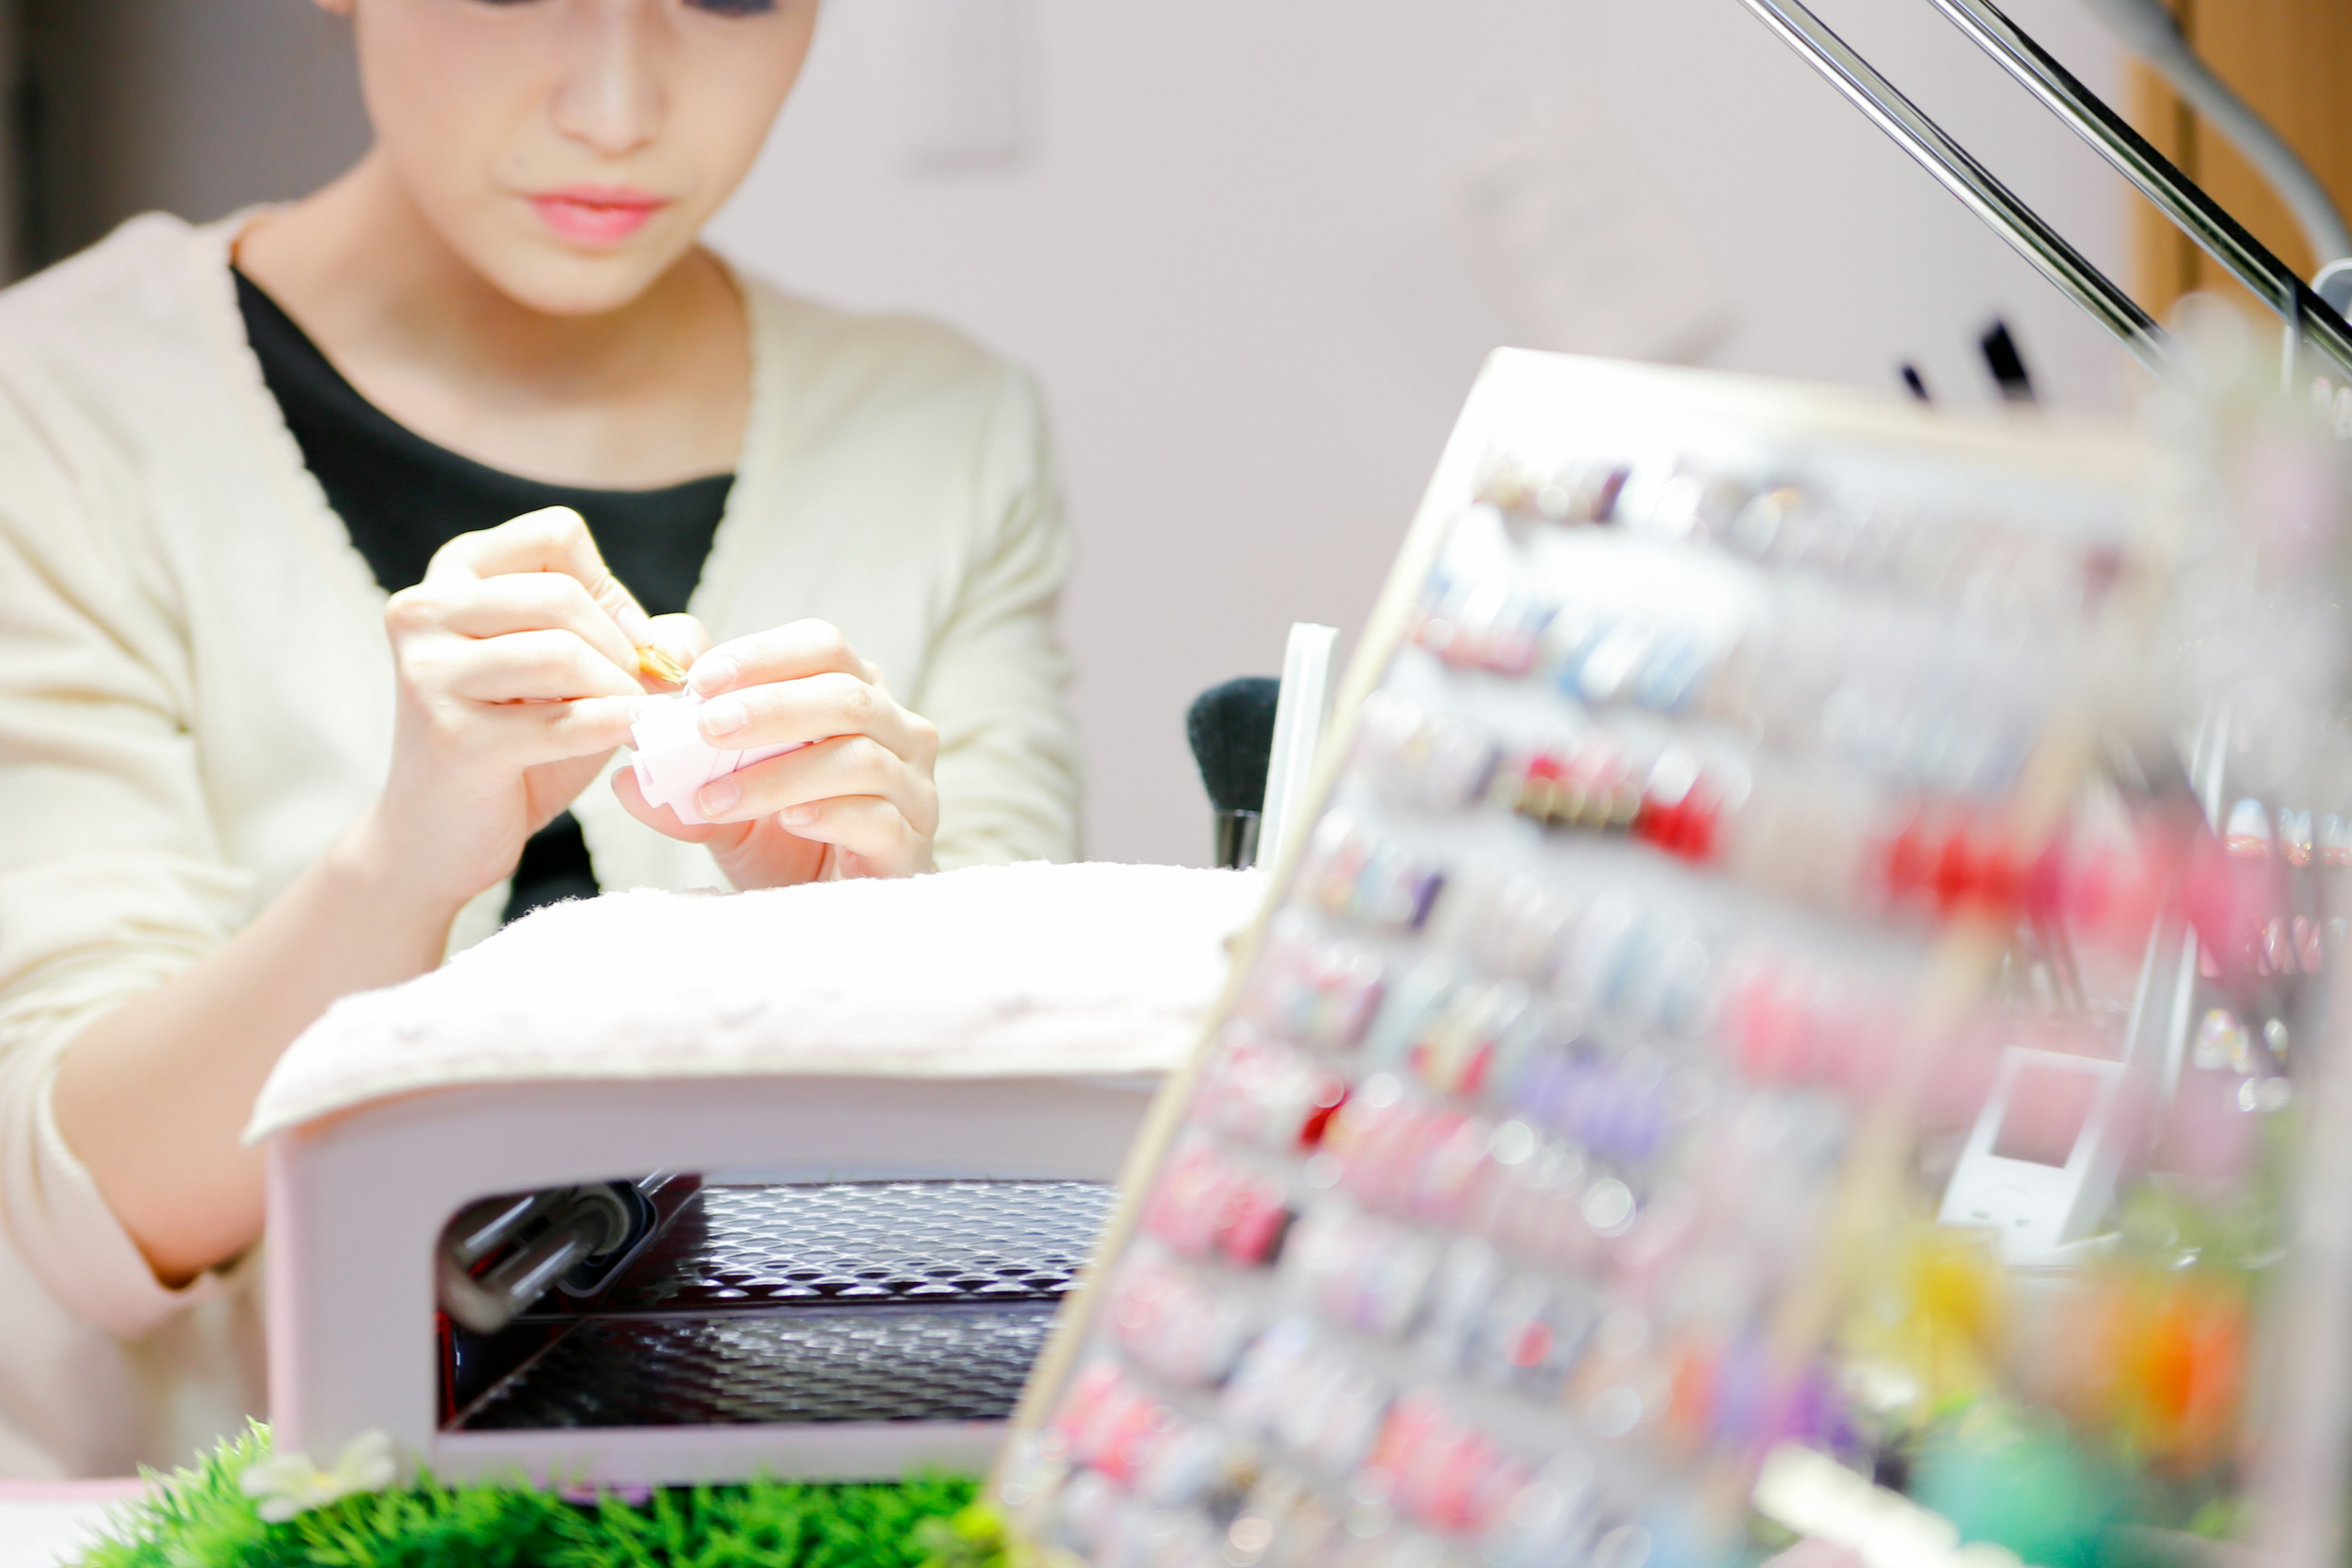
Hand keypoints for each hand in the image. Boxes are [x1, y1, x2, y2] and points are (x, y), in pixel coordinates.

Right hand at [370, 506, 705, 914]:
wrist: (439, 835)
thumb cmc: (515, 743)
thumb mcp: (577, 672)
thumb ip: (638, 638)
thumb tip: (679, 645)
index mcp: (454, 575)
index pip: (555, 535)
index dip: (610, 590)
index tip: (624, 641)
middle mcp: (426, 611)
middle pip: (561, 594)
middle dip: (621, 646)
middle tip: (640, 690)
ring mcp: (430, 673)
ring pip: (563, 653)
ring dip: (620, 689)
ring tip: (630, 716)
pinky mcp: (452, 737)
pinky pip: (564, 720)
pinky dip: (617, 726)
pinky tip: (636, 735)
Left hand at [614, 619, 938, 885]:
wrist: (831, 908)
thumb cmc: (784, 838)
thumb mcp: (725, 799)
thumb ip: (684, 777)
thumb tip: (628, 775)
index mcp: (855, 696)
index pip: (822, 646)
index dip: (761, 655)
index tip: (699, 679)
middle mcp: (898, 732)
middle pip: (846, 695)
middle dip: (770, 707)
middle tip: (706, 726)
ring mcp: (914, 788)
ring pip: (859, 757)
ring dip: (779, 772)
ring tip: (715, 796)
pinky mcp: (912, 843)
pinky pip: (877, 817)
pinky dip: (826, 813)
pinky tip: (786, 820)